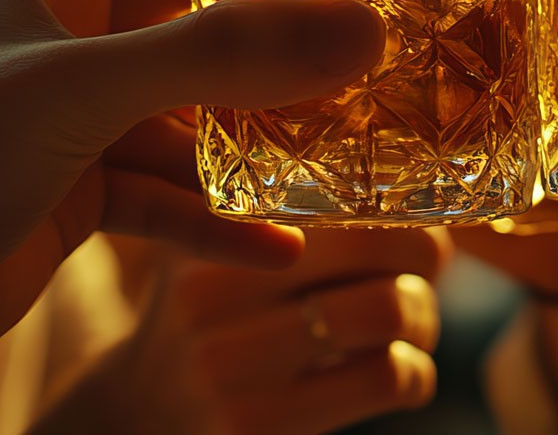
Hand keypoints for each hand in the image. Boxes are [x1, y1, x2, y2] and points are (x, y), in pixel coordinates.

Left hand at [0, 0, 386, 428]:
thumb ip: (222, 55)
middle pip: (190, 6)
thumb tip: (361, 30)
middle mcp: (61, 29)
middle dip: (271, 21)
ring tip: (345, 138)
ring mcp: (71, 113)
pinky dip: (219, 220)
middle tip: (363, 23)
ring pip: (190, 108)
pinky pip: (169, 194)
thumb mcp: (82, 84)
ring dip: (256, 130)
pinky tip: (282, 245)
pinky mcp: (77, 188)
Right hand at [40, 229, 448, 434]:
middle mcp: (210, 295)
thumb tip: (384, 150)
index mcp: (204, 230)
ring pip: (388, 309)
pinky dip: (415, 375)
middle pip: (376, 246)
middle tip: (424, 267)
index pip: (334, 190)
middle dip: (425, 254)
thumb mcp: (207, 246)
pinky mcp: (257, 428)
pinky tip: (401, 374)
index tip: (410, 214)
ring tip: (413, 322)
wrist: (132, 415)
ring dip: (424, 317)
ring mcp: (230, 368)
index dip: (397, 200)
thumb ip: (267, 199)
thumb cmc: (203, 319)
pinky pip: (384, 378)